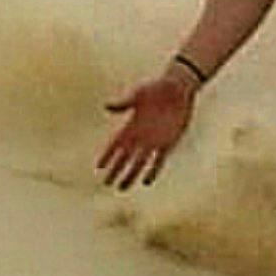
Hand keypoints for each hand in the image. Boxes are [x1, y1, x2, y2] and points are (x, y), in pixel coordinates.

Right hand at [97, 74, 196, 189]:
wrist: (178, 89)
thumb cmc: (155, 88)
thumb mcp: (138, 94)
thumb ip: (123, 102)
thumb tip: (105, 106)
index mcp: (130, 125)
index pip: (115, 144)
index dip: (107, 155)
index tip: (98, 167)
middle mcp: (140, 136)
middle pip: (125, 158)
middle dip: (115, 170)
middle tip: (107, 184)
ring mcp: (153, 141)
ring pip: (139, 163)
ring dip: (130, 175)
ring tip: (122, 188)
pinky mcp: (168, 143)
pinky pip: (158, 161)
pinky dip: (153, 171)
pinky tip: (146, 182)